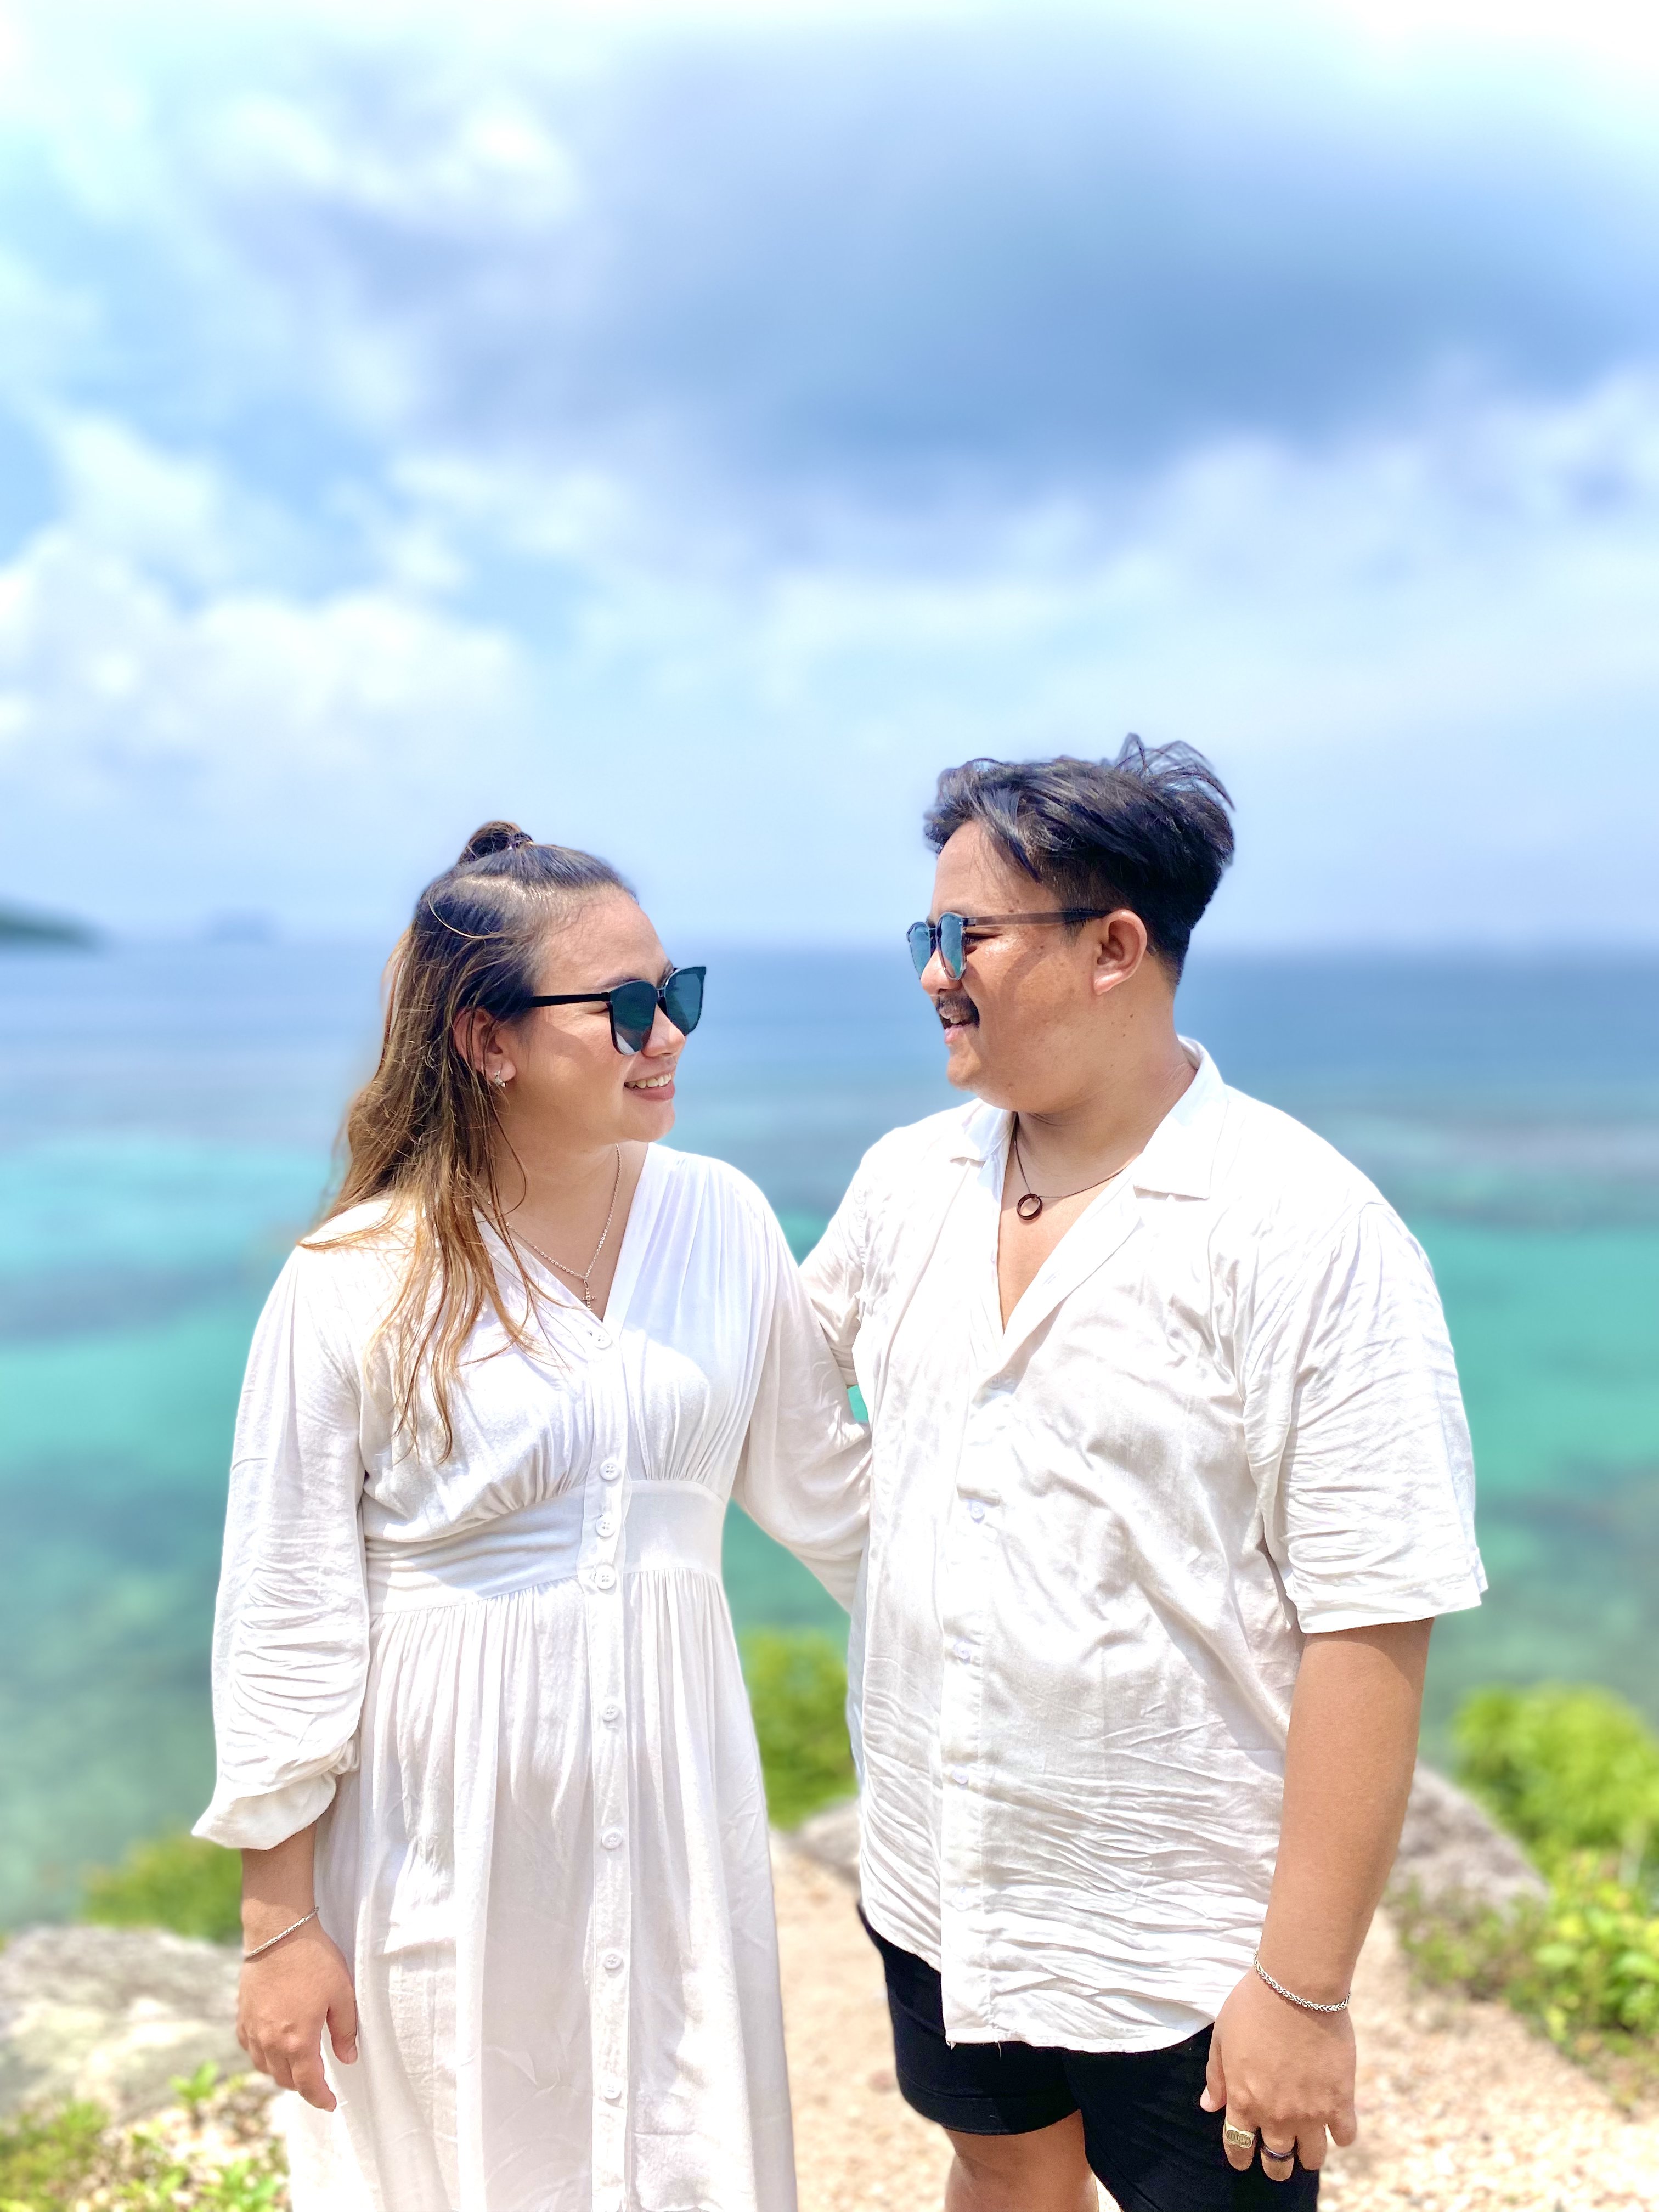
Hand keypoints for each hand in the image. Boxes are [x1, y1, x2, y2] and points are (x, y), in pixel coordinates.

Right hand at [237, 1920, 358, 2111]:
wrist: (278, 1932)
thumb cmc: (314, 1961)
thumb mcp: (342, 1994)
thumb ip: (345, 2031)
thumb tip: (348, 2059)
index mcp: (297, 2041)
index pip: (308, 2084)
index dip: (320, 2098)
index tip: (330, 2104)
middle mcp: (271, 2042)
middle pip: (284, 2080)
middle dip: (302, 2086)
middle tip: (317, 2083)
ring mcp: (253, 2029)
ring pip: (264, 2067)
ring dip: (281, 2073)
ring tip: (297, 2068)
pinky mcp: (242, 2015)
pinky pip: (250, 2048)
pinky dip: (262, 2056)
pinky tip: (272, 2047)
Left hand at [1200, 1967, 1356, 2180]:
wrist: (1296, 1988)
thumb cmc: (1253, 2005)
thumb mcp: (1221, 2037)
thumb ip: (1216, 2077)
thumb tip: (1209, 2106)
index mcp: (1243, 2101)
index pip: (1239, 2146)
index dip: (1240, 2158)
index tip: (1244, 2160)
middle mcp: (1275, 2115)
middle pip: (1276, 2161)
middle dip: (1274, 2164)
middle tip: (1277, 2155)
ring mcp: (1310, 2113)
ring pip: (1312, 2157)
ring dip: (1307, 2154)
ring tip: (1307, 2144)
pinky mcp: (1340, 2102)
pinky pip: (1345, 2137)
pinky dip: (1341, 2134)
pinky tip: (1336, 2121)